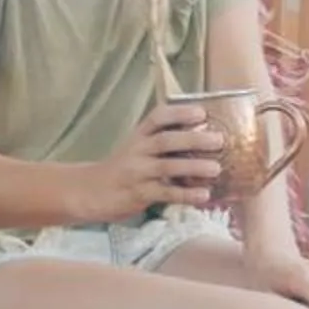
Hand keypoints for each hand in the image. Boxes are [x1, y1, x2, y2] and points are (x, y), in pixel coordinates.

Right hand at [81, 101, 224, 220]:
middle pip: (166, 141)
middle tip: (219, 140)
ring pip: (167, 167)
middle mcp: (137, 150)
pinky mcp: (138, 194)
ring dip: (193, 167)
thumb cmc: (123, 169)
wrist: (90, 192)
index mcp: (139, 136)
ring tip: (216, 168)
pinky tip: (204, 195)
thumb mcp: (137, 149)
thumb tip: (204, 138)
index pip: (158, 117)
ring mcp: (137, 173)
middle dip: (193, 139)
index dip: (180, 113)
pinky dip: (186, 195)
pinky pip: (165, 194)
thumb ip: (163, 143)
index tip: (201, 113)